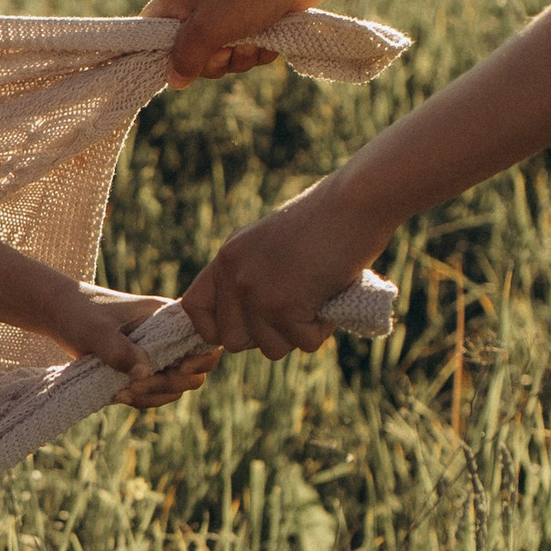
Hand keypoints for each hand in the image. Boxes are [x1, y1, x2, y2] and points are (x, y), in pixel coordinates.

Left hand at [53, 280, 220, 409]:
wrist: (58, 314)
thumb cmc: (79, 312)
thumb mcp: (96, 330)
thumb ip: (119, 350)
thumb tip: (145, 373)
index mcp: (166, 317)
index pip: (203, 339)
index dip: (201, 358)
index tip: (178, 368)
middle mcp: (167, 337)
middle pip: (193, 372)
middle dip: (170, 384)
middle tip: (137, 385)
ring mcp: (155, 356)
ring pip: (174, 387)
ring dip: (153, 396)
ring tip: (122, 393)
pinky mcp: (139, 371)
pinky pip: (153, 393)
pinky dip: (140, 400)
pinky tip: (116, 396)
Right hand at [144, 0, 332, 83]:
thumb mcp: (209, 28)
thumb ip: (186, 57)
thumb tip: (173, 81)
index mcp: (175, 1)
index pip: (149, 35)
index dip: (159, 56)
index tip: (179, 66)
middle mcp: (197, 8)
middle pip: (190, 56)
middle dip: (214, 61)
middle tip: (228, 48)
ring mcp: (225, 14)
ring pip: (222, 57)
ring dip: (241, 57)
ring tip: (256, 37)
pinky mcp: (251, 20)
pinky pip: (246, 51)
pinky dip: (259, 50)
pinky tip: (271, 36)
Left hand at [180, 180, 385, 358]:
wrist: (355, 203)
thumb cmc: (325, 222)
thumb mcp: (270, 245)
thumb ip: (251, 276)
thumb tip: (248, 326)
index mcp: (227, 258)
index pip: (194, 310)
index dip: (216, 330)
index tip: (246, 328)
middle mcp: (233, 275)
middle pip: (234, 341)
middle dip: (267, 335)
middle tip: (296, 310)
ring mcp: (255, 291)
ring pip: (270, 348)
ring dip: (298, 334)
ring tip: (317, 300)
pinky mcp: (282, 305)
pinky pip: (302, 343)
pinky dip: (321, 330)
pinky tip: (331, 299)